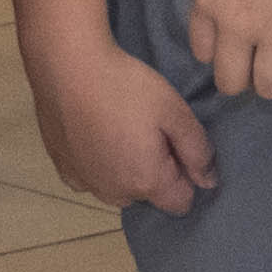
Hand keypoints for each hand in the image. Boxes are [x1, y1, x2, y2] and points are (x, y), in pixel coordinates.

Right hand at [25, 26, 213, 214]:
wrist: (67, 68)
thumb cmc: (126, 88)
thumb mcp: (175, 111)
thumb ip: (197, 150)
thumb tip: (208, 182)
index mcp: (146, 182)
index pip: (181, 202)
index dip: (187, 175)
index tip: (177, 145)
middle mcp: (114, 193)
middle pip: (149, 195)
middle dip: (156, 171)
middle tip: (149, 129)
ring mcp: (84, 184)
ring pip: (118, 188)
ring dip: (125, 169)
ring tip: (121, 128)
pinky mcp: (63, 169)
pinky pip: (92, 177)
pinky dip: (98, 163)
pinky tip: (96, 133)